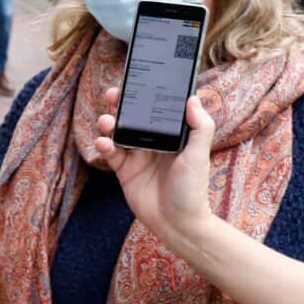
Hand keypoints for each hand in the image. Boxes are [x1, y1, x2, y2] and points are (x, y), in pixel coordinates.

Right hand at [92, 89, 217, 246]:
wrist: (178, 224)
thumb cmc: (192, 190)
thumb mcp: (199, 156)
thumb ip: (199, 127)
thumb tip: (192, 98)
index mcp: (173, 134)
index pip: (158, 107)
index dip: (147, 93)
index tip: (137, 79)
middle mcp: (154, 141)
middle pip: (134, 115)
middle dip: (122, 103)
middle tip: (112, 94)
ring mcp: (138, 155)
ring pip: (119, 131)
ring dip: (109, 122)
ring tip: (105, 121)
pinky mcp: (125, 171)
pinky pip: (111, 153)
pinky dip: (105, 146)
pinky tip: (104, 143)